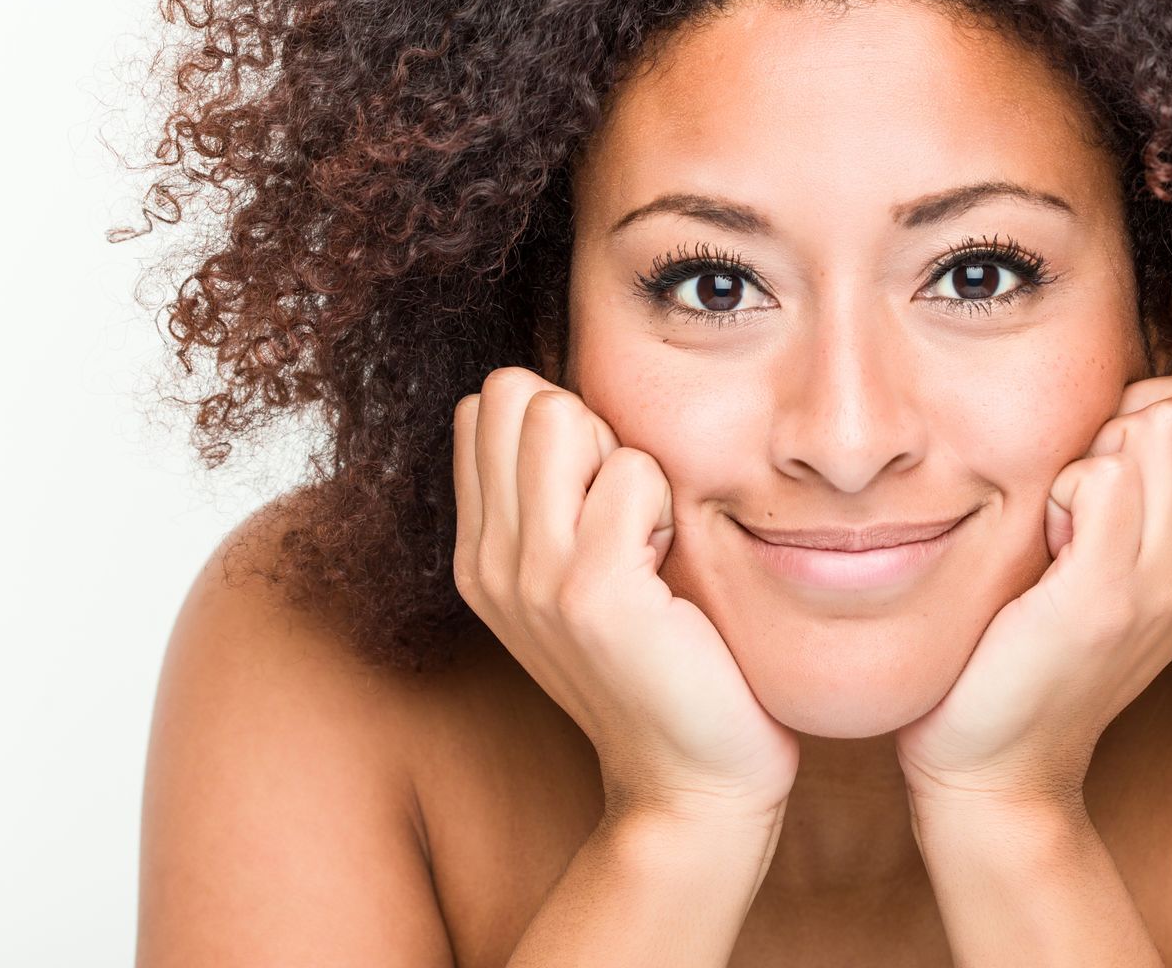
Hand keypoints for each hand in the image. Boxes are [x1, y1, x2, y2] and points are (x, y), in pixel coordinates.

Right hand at [453, 367, 800, 824]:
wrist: (691, 777)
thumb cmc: (663, 661)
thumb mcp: (583, 575)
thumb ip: (555, 495)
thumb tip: (561, 395)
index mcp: (480, 554)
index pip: (485, 405)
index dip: (560, 424)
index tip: (603, 499)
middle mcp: (488, 562)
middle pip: (515, 393)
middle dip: (590, 429)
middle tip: (630, 517)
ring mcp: (531, 577)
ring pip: (563, 415)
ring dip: (628, 464)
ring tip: (648, 543)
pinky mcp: (590, 592)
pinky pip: (632, 470)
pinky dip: (666, 504)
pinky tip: (670, 572)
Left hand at [893, 367, 1171, 808]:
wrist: (1005, 760)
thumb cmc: (1037, 643)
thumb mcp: (1116, 559)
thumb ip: (1148, 486)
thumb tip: (1142, 397)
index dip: (1162, 405)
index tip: (1112, 468)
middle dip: (1130, 416)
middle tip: (1084, 494)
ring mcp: (1169, 580)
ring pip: (1160, 424)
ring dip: (1093, 453)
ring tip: (1064, 524)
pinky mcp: (1109, 596)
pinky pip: (1101, 475)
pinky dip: (1060, 489)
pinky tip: (1046, 545)